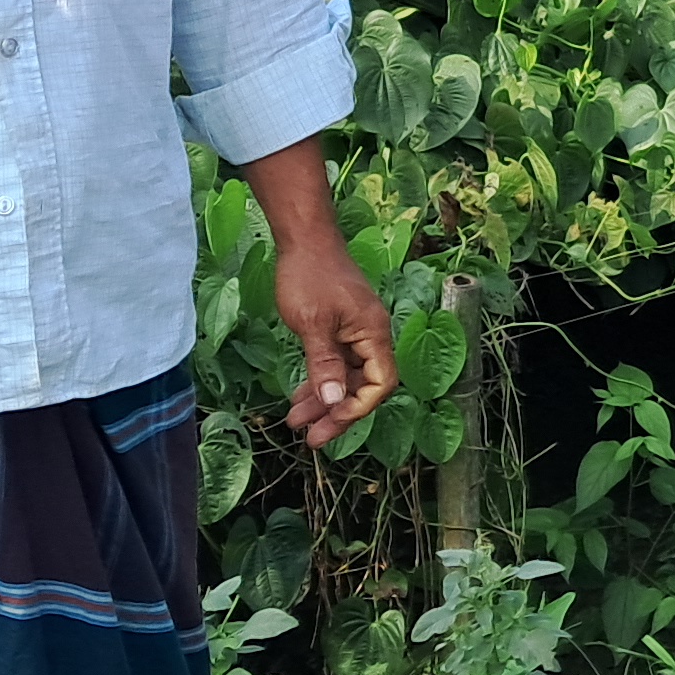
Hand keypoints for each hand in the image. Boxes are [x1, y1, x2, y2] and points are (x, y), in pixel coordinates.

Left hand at [271, 233, 396, 448]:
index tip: (328, 424)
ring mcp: (356, 330)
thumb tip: (334, 403)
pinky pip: (336, 362)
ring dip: (324, 399)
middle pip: (363, 385)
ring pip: (347, 376)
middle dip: (336, 412)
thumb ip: (325, 365)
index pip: (380, 383)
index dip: (357, 408)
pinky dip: (320, 380)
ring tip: (295, 420)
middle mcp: (371, 334)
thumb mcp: (313, 324)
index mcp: (374, 333)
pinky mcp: (341, 326)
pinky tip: (300, 394)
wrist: (303, 238)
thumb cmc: (309, 275)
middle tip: (310, 437)